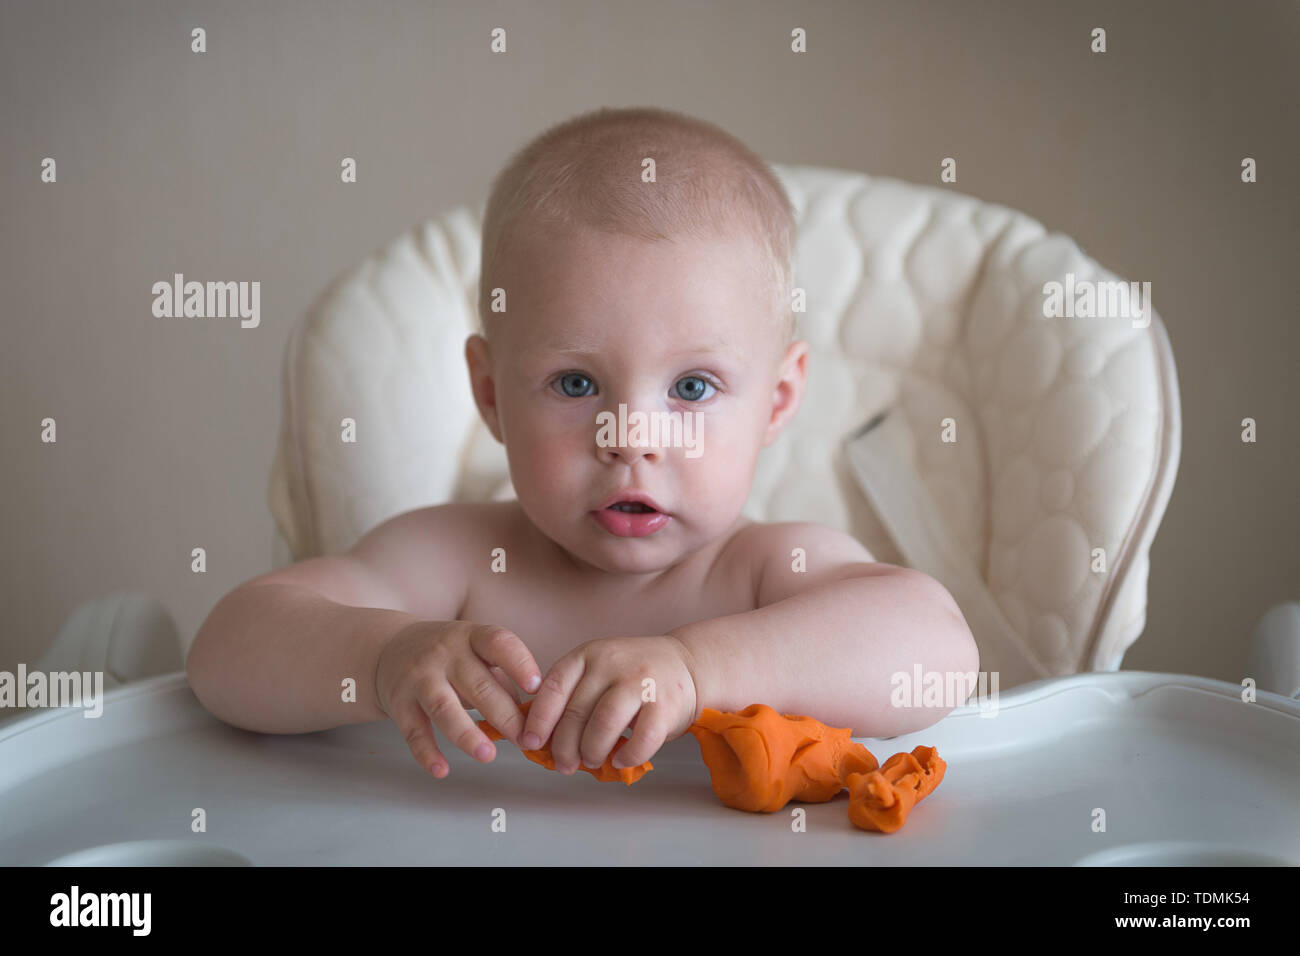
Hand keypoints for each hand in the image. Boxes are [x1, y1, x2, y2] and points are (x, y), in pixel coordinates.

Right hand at [375, 621, 541, 778]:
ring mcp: (420, 678)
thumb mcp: (476, 651)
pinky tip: (442, 770)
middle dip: (505, 716)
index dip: (519, 664)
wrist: (390, 650)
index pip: (499, 643)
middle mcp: (445, 654)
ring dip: (467, 734)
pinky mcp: (399, 703)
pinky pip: (413, 731)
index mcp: (472, 637)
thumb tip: (532, 716)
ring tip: (488, 755)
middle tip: (525, 741)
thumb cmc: (448, 655)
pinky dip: (427, 752)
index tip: (537, 688)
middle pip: (478, 685)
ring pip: (444, 708)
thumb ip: (503, 678)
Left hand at [520, 635, 698, 774]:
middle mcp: (611, 663)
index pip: (554, 687)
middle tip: (564, 764)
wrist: (686, 664)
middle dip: (565, 746)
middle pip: (576, 712)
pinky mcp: (666, 703)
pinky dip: (627, 756)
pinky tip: (621, 759)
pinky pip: (641, 739)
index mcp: (588, 654)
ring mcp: (640, 681)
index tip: (531, 743)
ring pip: (604, 725)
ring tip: (593, 760)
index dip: (539, 719)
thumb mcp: (599, 671)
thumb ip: (575, 696)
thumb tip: (545, 740)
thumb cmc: (634, 675)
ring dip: (593, 751)